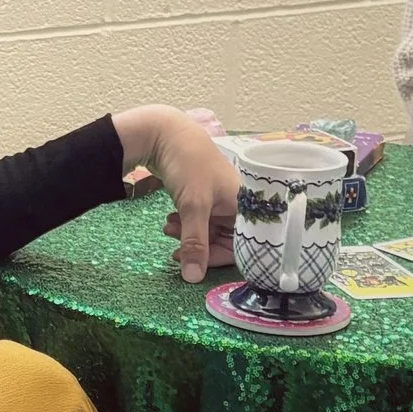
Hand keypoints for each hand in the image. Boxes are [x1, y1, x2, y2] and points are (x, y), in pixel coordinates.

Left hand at [114, 103, 238, 284]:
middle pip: (225, 239)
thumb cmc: (189, 165)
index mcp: (246, 205)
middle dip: (198, 245)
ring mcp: (222, 199)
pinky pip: (201, 219)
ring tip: (168, 229)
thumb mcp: (193, 206)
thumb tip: (193, 278)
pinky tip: (170, 221)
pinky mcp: (206, 195)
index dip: (218, 257)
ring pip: (210, 230)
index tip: (193, 264)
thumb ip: (194, 243)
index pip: (242, 245)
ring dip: (188, 235)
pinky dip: (186, 224)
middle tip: (174, 247)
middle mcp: (239, 203)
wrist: (166, 133)